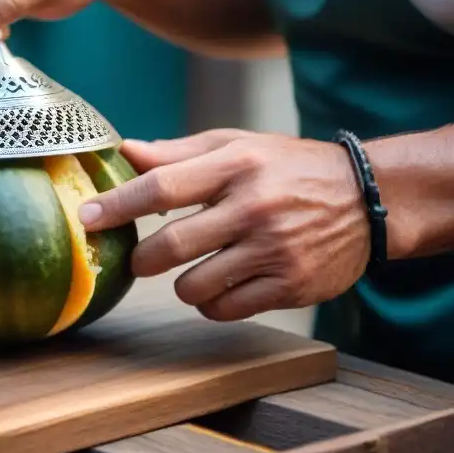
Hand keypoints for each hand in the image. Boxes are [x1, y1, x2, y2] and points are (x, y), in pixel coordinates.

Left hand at [78, 129, 372, 321]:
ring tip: (189, 269)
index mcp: (235, 165)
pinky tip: (219, 284)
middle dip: (142, 258)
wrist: (367, 198)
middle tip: (138, 257)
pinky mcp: (291, 286)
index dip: (118, 205)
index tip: (86, 218)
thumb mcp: (236, 144)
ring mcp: (274, 250)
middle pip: (173, 245)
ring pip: (196, 286)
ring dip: (179, 283)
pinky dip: (211, 302)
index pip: (162, 186)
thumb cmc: (286, 166)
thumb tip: (124, 150)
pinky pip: (227, 307)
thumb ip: (177, 152)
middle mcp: (253, 207)